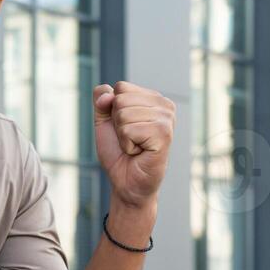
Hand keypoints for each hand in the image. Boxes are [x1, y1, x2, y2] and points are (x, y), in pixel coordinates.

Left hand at [93, 82, 175, 209]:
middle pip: (121, 99)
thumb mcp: (105, 121)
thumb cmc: (119, 152)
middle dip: (117, 124)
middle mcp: (165, 105)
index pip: (121, 87)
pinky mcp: (164, 134)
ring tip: (135, 146)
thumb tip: (107, 95)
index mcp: (154, 98)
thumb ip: (102, 101)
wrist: (126, 182)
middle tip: (130, 139)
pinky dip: (127, 145)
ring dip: (123, 136)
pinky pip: (129, 130)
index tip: (125, 128)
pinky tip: (139, 152)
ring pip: (123, 114)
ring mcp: (167, 119)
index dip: (113, 110)